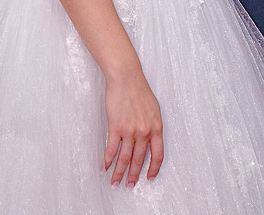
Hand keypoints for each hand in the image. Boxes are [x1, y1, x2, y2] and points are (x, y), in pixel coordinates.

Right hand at [103, 70, 163, 185]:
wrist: (126, 77)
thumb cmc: (139, 90)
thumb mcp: (154, 109)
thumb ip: (153, 126)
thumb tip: (150, 139)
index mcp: (156, 128)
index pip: (158, 155)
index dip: (153, 169)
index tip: (149, 178)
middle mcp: (144, 132)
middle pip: (139, 160)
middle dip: (134, 175)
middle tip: (129, 185)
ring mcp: (130, 130)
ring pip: (125, 158)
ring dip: (119, 172)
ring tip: (115, 181)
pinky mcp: (115, 126)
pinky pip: (112, 148)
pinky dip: (108, 159)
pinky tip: (105, 166)